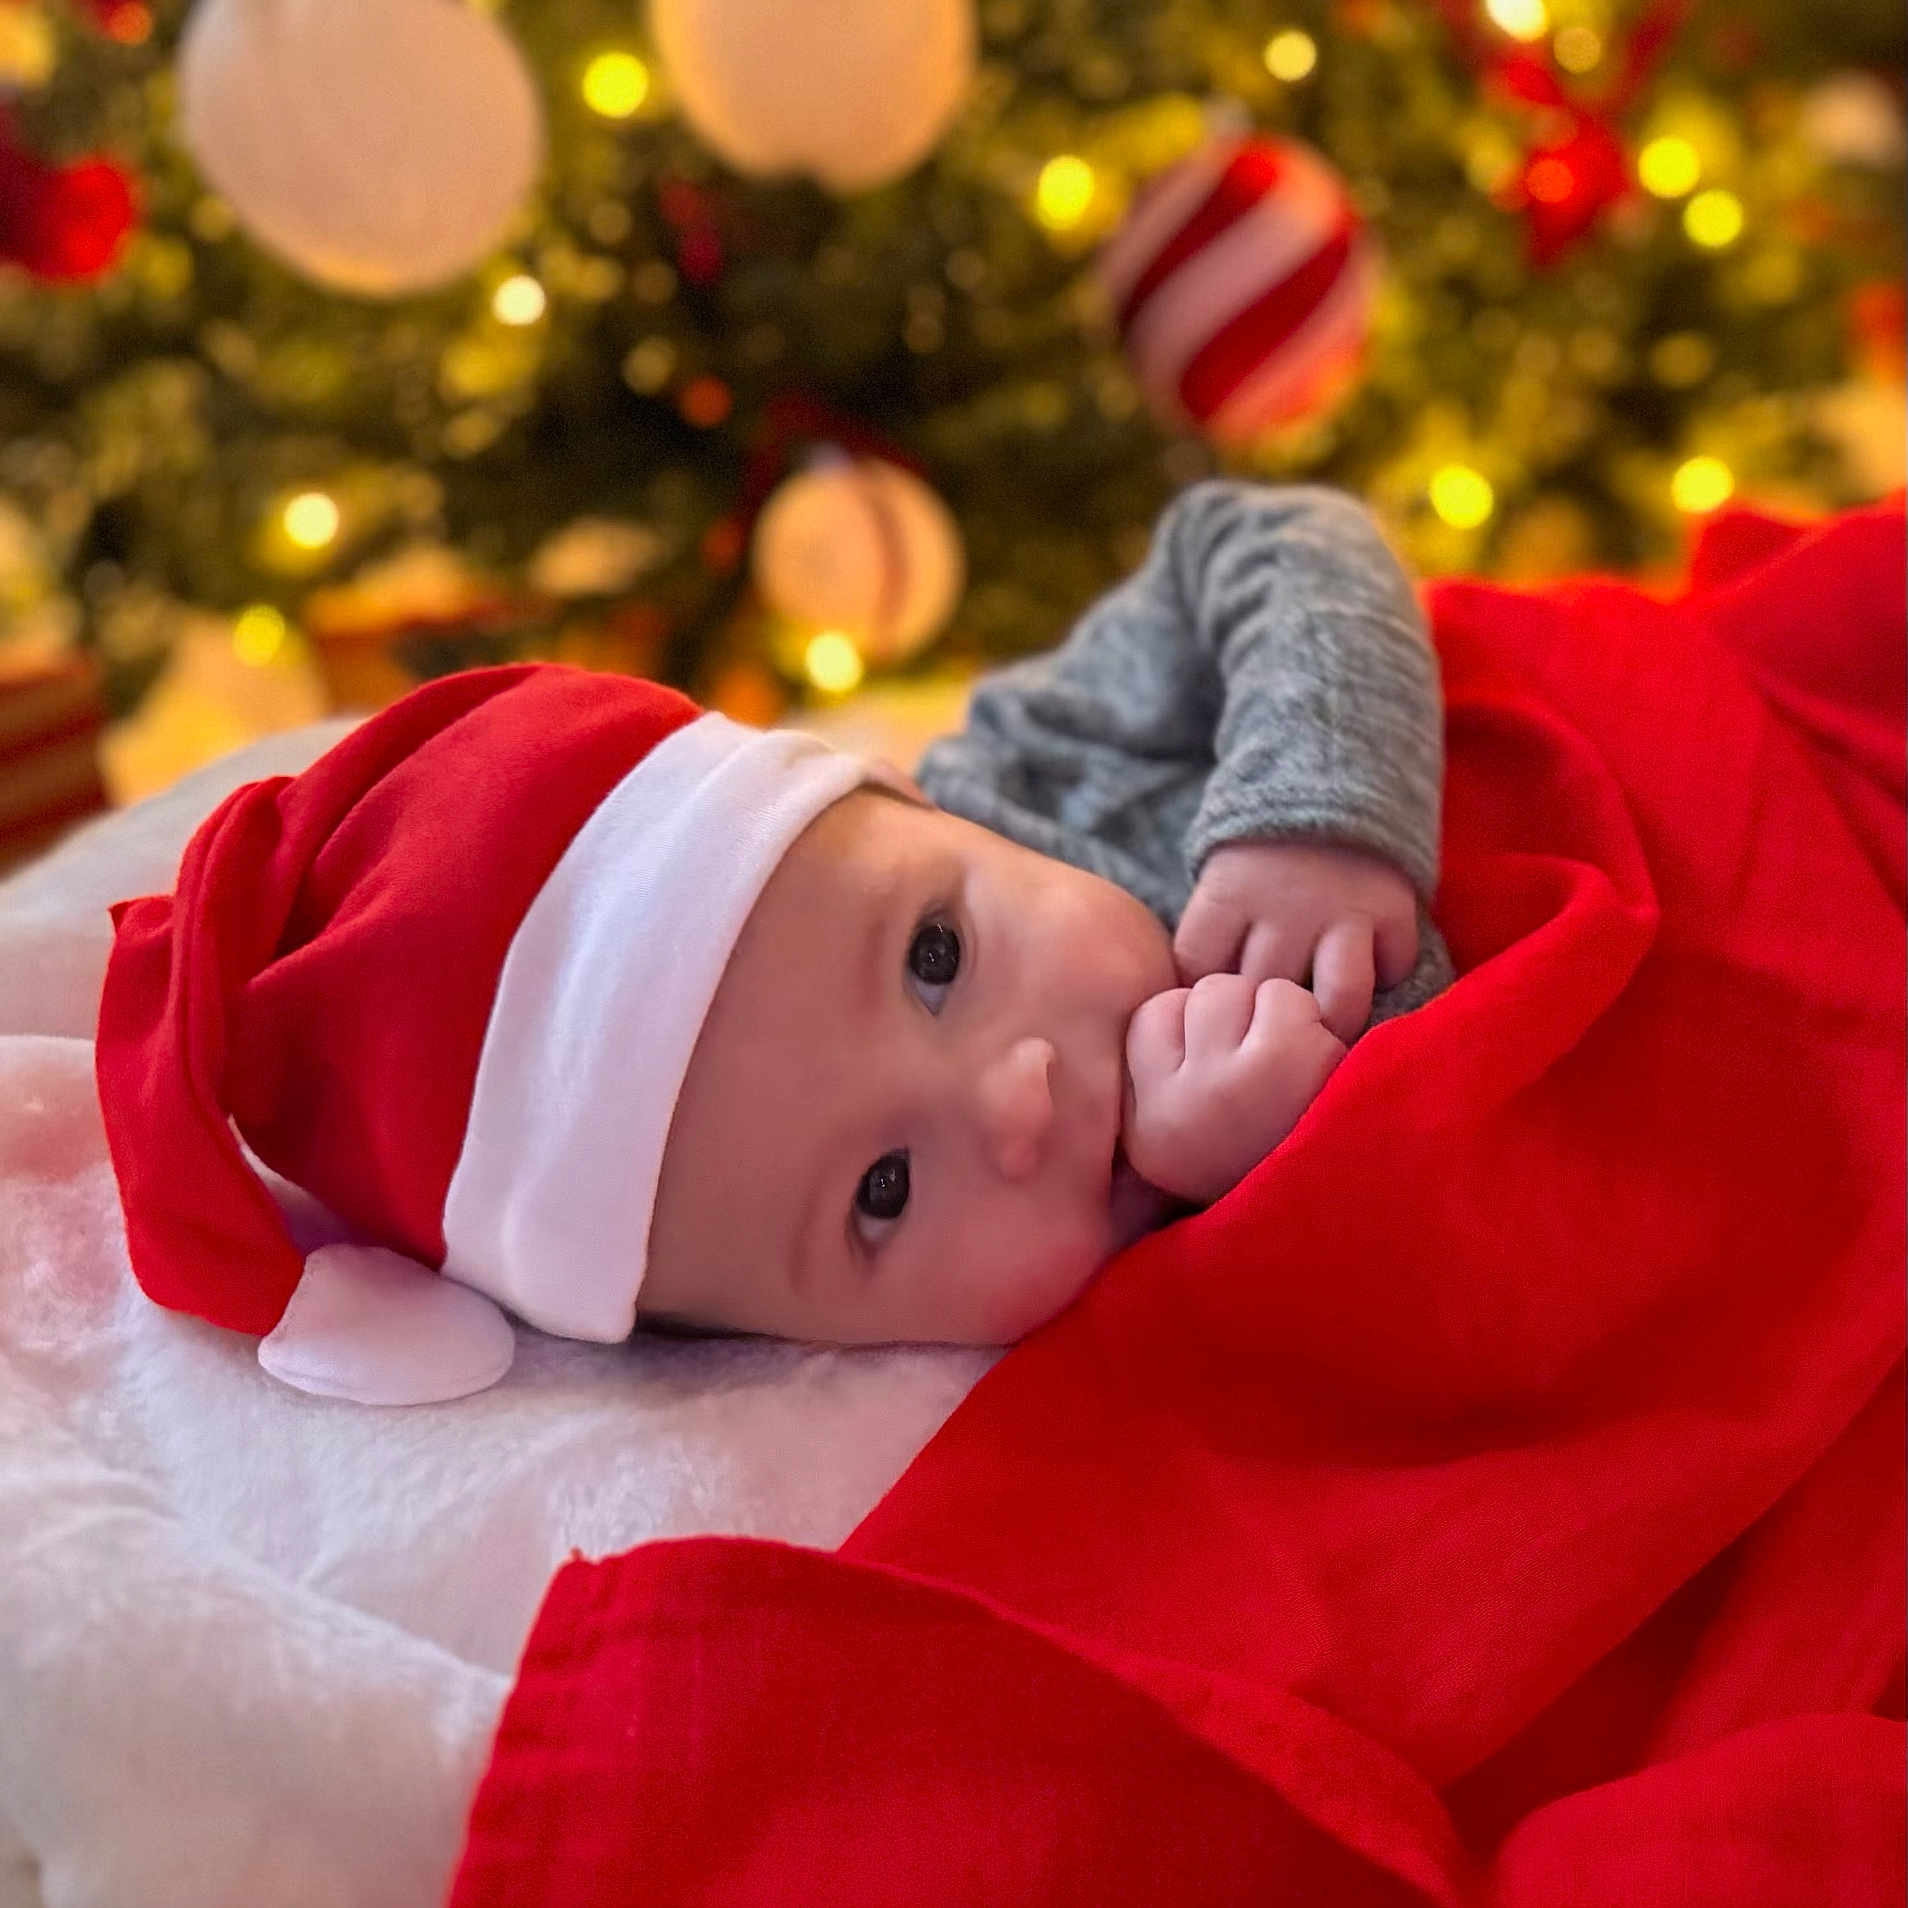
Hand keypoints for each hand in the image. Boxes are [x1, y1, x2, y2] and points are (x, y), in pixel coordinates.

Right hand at [1122, 971, 1346, 1205]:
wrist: (1348, 1230)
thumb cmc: (1278, 1160)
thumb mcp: (1199, 1132)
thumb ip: (1175, 1071)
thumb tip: (1186, 998)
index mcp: (1145, 1128)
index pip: (1151, 1019)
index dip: (1199, 1026)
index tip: (1231, 1068)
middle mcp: (1173, 1106)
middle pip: (1197, 997)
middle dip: (1239, 1016)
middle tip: (1271, 1073)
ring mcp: (1222, 1083)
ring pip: (1236, 989)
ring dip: (1275, 1013)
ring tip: (1297, 1070)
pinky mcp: (1278, 1062)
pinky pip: (1283, 997)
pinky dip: (1310, 1020)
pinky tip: (1321, 1067)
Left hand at [1174, 840, 1418, 1044]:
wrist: (1330, 782)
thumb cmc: (1263, 857)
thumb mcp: (1221, 884)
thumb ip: (1212, 938)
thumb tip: (1198, 1013)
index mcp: (1228, 894)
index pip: (1200, 970)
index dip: (1204, 996)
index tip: (1216, 1004)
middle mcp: (1284, 904)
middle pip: (1268, 993)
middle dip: (1263, 1021)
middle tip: (1270, 1034)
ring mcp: (1341, 909)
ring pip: (1338, 999)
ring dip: (1332, 1023)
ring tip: (1326, 1033)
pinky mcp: (1391, 908)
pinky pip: (1392, 968)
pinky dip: (1385, 979)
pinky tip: (1370, 978)